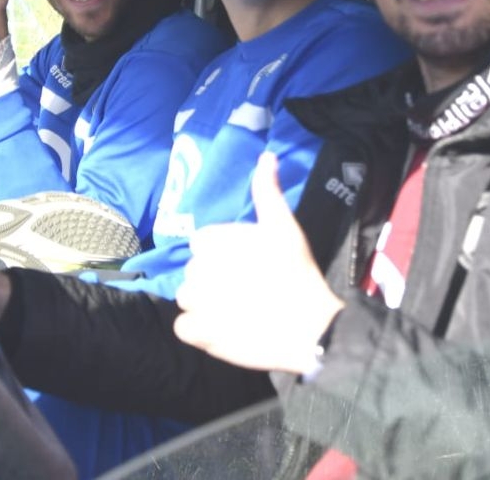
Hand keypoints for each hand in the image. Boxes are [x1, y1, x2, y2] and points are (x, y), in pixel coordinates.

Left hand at [175, 153, 344, 373]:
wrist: (306, 324)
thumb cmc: (295, 270)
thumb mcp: (283, 224)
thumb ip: (267, 191)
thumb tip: (266, 156)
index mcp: (211, 240)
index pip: (202, 244)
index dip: (223, 254)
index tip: (247, 264)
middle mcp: (196, 268)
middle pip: (194, 271)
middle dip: (214, 278)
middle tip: (246, 288)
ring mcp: (194, 302)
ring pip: (187, 298)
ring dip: (204, 304)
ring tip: (234, 310)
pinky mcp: (196, 332)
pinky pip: (184, 327)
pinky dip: (199, 330)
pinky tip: (223, 329)